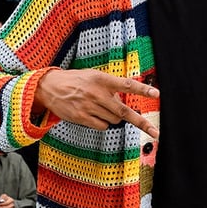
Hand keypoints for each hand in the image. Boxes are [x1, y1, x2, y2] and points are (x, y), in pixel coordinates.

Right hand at [35, 69, 159, 137]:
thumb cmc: (76, 80)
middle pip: (123, 111)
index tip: (156, 94)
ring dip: (115, 118)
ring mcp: (89, 106)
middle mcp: (96, 93)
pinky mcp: (81, 118)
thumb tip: (125, 100)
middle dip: (141, 122)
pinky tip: (94, 115)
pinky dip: (103, 123)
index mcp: (102, 79)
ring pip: (114, 120)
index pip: (126, 84)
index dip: (142, 89)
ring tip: (103, 108)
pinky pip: (102, 126)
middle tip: (155, 132)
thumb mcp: (94, 76)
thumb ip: (110, 86)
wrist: (50, 87)